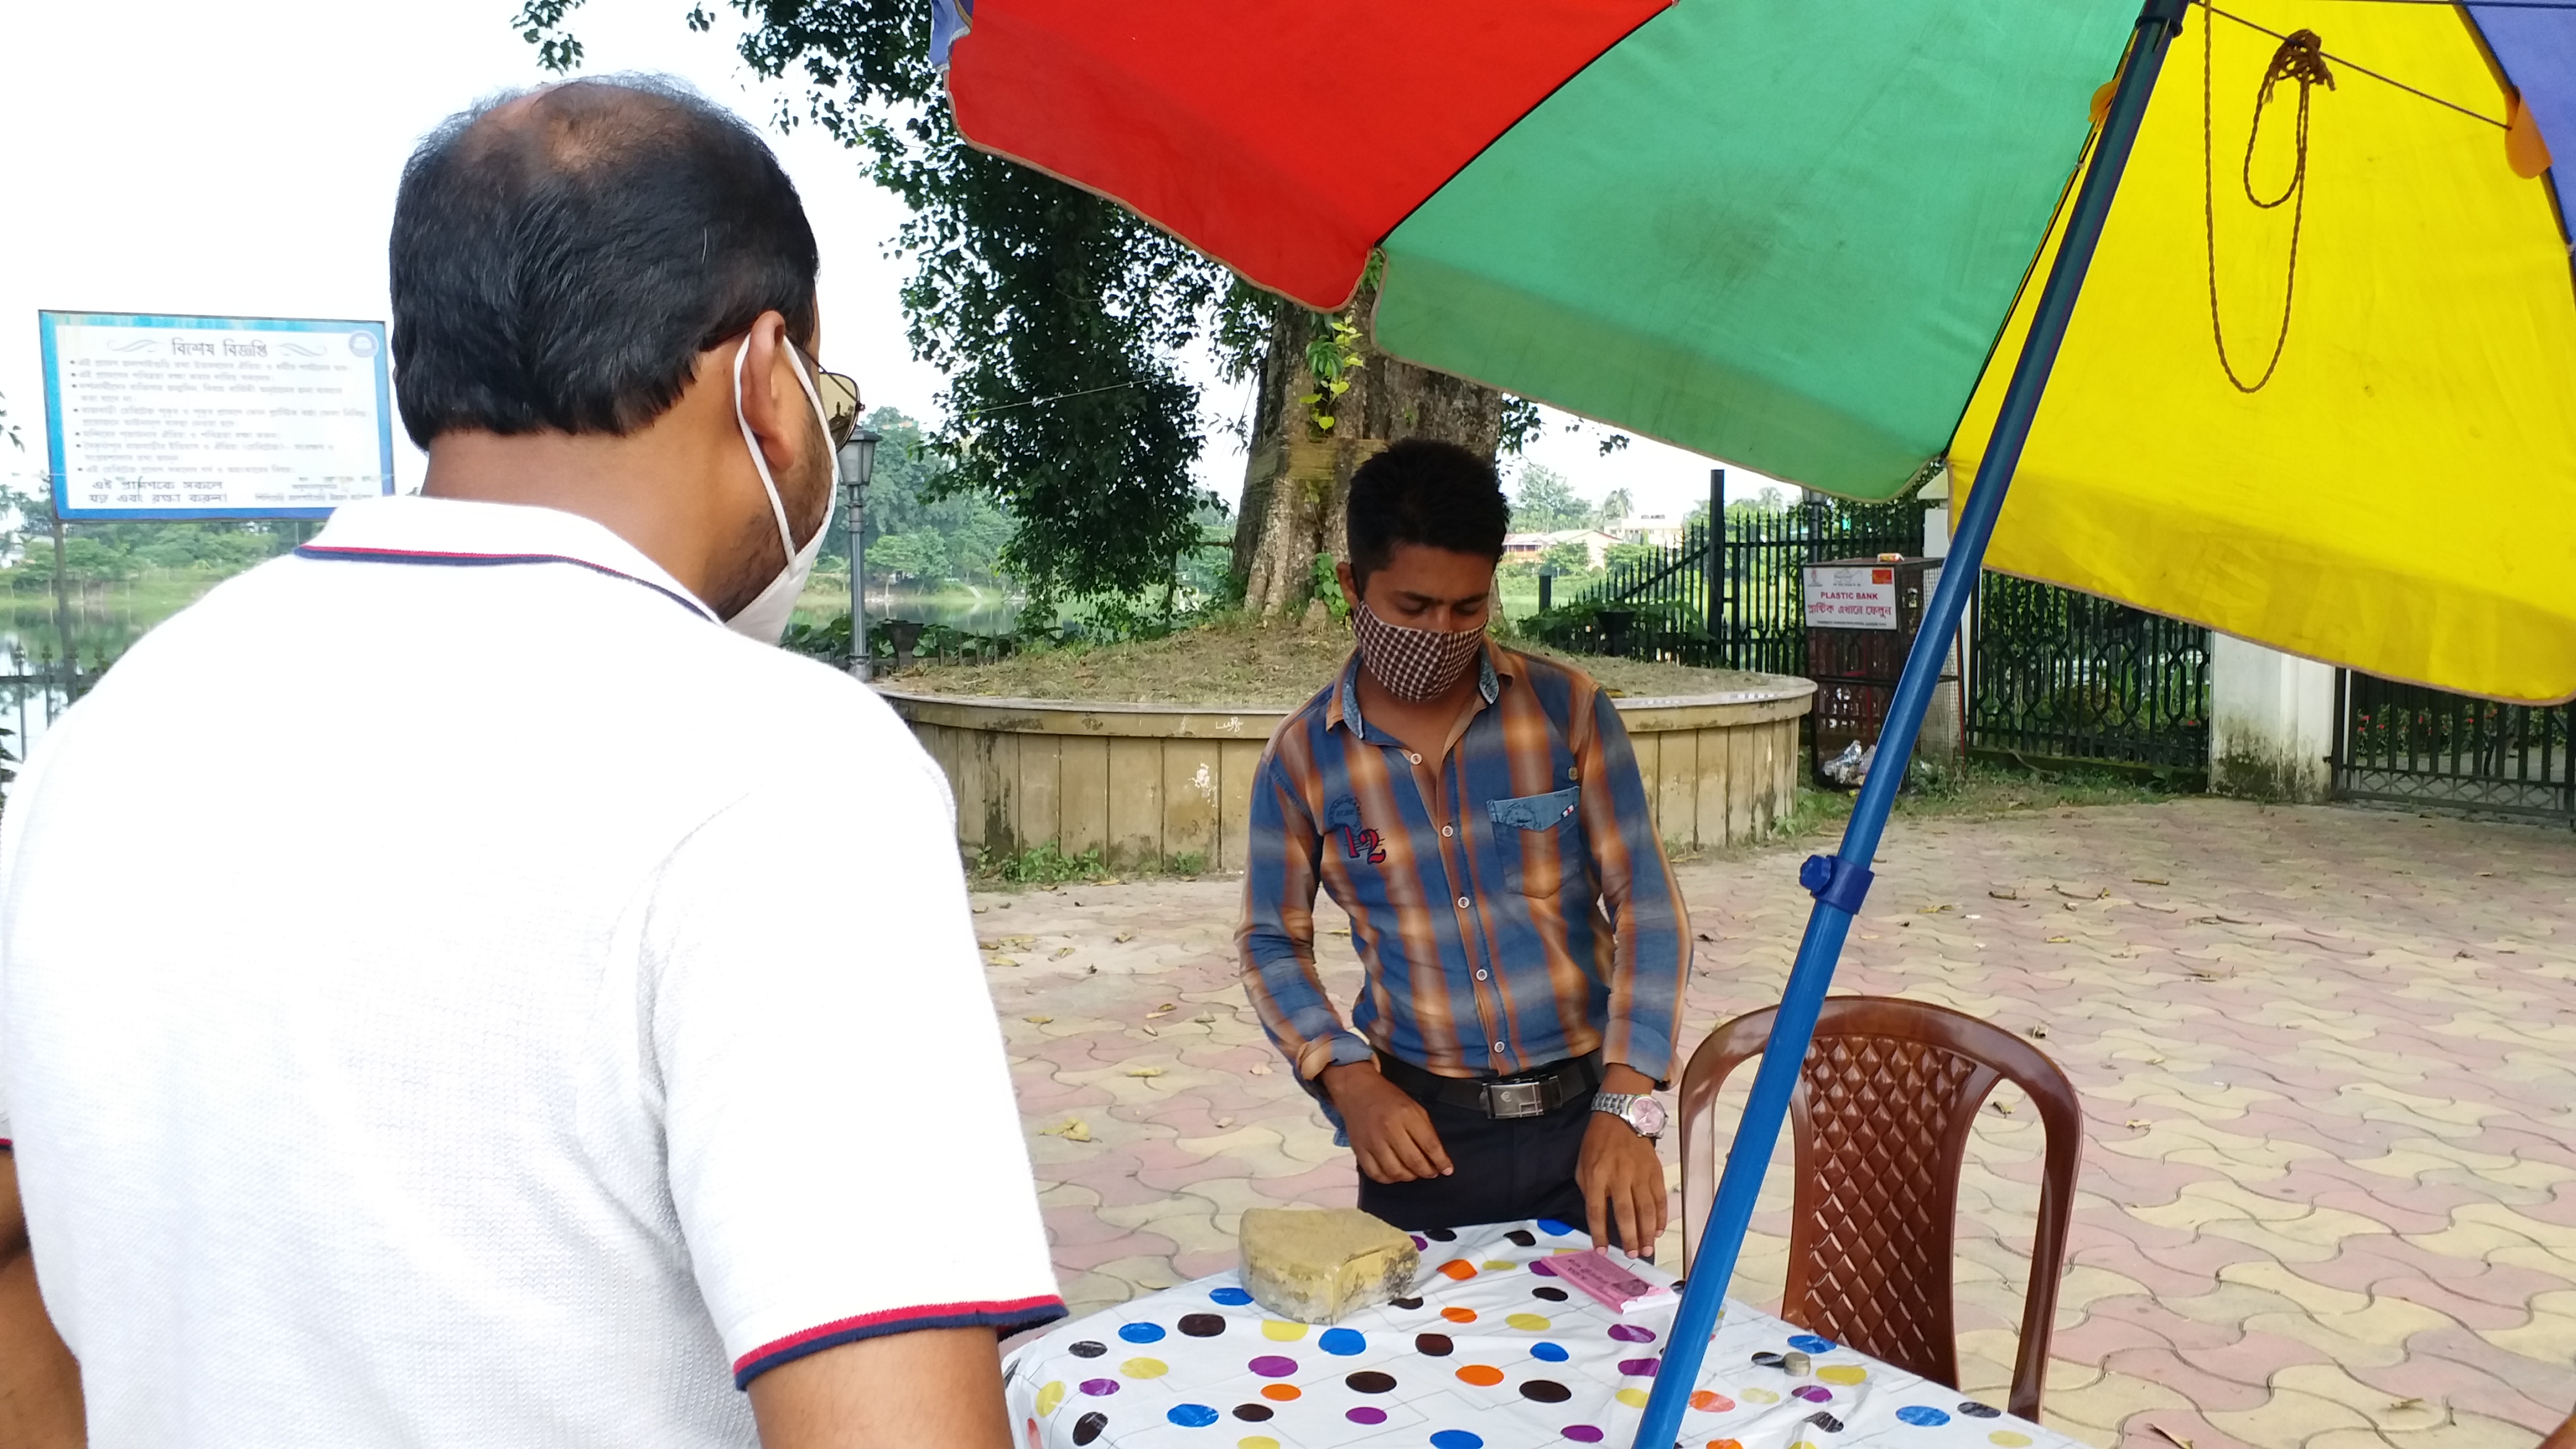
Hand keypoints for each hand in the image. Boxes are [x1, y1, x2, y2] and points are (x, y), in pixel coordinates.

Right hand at [1322, 1063, 1453, 1184]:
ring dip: (1409, 1177)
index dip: (1441, 1161)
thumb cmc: (1390, 1099)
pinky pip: (1376, 1174)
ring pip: (1395, 1172)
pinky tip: (1395, 1172)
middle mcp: (1389, 1129)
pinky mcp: (1359, 1150)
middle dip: (1427, 1172)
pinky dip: (1389, 1178)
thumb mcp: (1415, 1108)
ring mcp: (1372, 1142)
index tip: (1447, 1170)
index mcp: (1406, 1115)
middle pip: (1414, 1162)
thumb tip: (1439, 1159)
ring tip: (1414, 1172)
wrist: (1358, 1092)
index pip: (1429, 1145)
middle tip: (1431, 1172)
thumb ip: (1428, 1132)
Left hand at [1579, 1106, 1667, 1257]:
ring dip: (1647, 1232)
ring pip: (1646, 1208)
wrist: (1621, 1116)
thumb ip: (1589, 1190)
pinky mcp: (1655, 1171)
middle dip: (1629, 1237)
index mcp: (1596, 1175)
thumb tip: (1599, 1216)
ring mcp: (1639, 1174)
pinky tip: (1657, 1230)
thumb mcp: (1583, 1165)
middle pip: (1625, 1213)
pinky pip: (1659, 1198)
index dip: (1599, 1233)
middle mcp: (1619, 1176)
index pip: (1596, 1210)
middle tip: (1631, 1255)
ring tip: (1646, 1249)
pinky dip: (1660, 1216)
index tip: (1601, 1251)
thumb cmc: (1597, 1143)